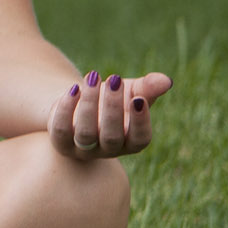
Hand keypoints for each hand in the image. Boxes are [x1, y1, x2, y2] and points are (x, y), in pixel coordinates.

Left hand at [46, 71, 170, 162]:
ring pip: (86, 133)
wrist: (77, 105)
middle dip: (113, 107)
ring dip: (90, 105)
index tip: (139, 98)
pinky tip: (73, 88)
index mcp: (131, 142)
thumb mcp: (130, 92)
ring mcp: (83, 150)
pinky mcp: (60, 143)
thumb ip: (148, 88)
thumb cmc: (111, 100)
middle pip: (112, 136)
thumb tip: (166, 80)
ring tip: (93, 77)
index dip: (140, 122)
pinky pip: (61, 129)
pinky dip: (66, 109)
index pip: (140, 139)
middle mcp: (108, 150)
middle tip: (114, 80)